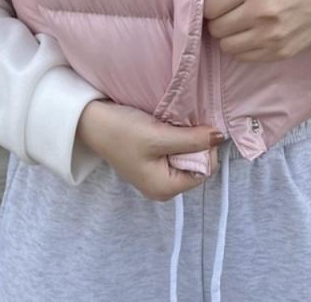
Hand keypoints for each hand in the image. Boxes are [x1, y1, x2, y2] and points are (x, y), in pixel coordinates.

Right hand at [75, 99, 222, 200]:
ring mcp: (156, 173)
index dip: (205, 149)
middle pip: (197, 164)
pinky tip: (166, 125)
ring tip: (172, 123)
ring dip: (185, 137)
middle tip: (183, 123)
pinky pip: (175, 149)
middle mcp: (163, 186)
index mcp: (165, 188)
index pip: (204, 170)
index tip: (197, 128)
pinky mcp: (152, 159)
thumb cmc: (121, 132)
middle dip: (195, 143)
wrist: (90, 121)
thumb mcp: (159, 136)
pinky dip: (175, 136)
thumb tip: (220, 137)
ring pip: (186, 154)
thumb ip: (192, 140)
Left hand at [203, 0, 310, 61]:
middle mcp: (262, 11)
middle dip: (218, 18)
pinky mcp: (282, 52)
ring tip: (242, 21)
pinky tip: (254, 32)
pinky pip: (245, 57)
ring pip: (226, 45)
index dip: (210, 2)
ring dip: (229, 34)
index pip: (210, 5)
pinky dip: (243, 46)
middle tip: (231, 9)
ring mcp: (273, 35)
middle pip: (216, 27)